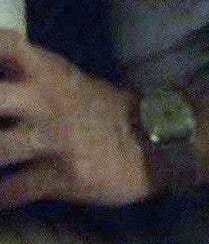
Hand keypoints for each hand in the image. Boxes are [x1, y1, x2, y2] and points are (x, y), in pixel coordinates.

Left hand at [0, 28, 149, 208]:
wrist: (157, 146)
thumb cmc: (107, 113)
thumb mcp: (72, 82)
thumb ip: (32, 76)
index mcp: (49, 74)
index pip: (6, 46)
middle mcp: (47, 103)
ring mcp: (56, 141)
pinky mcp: (66, 176)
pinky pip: (18, 189)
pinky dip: (1, 197)